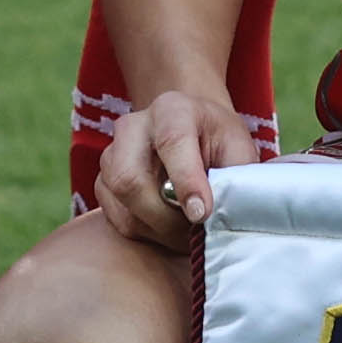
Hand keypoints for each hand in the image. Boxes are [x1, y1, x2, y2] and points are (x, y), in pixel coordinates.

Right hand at [94, 88, 260, 256]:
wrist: (192, 133)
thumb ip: (235, 177)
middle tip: (195, 231)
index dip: (186, 181)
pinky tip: (168, 227)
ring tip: (187, 232)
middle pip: (130, 178)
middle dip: (165, 216)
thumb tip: (231, 211)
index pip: (172, 142)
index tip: (201, 213)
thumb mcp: (238, 149)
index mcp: (172, 109)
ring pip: (121, 204)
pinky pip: (117, 219)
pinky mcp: (103, 183)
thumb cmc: (217, 143)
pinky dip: (146, 233)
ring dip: (157, 229)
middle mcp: (132, 127)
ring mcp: (111, 155)